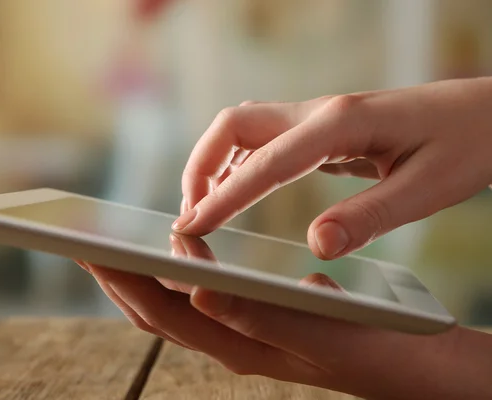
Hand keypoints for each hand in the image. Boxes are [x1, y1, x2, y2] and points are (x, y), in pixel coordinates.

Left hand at [75, 235, 491, 398]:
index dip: (122, 280)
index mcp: (238, 346)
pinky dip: (176, 276)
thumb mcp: (316, 327)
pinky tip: (175, 257)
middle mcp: (230, 342)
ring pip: (173, 307)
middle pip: (155, 312)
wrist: (408, 359)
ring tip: (113, 245)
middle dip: (115, 277)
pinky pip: (200, 300)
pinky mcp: (255, 322)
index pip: (161, 313)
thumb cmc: (369, 343)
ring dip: (139, 277)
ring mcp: (240, 334)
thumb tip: (196, 289)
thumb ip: (257, 312)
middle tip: (82, 240)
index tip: (90, 246)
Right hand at [172, 78, 491, 258]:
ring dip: (215, 164)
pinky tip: (241, 190)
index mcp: (341, 123)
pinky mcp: (324, 128)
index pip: (264, 163)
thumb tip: (316, 247)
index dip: (223, 199)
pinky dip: (240, 164)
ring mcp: (319, 116)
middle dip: (200, 168)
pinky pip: (266, 140)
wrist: (489, 112)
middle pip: (234, 126)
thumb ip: (368, 217)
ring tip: (205, 208)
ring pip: (244, 129)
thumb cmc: (468, 143)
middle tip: (190, 215)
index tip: (191, 228)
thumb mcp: (428, 188)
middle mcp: (320, 111)